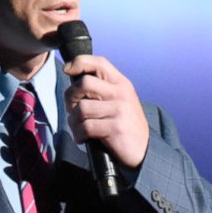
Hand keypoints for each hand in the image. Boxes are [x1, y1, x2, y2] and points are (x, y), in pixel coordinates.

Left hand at [62, 53, 149, 173]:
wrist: (143, 150)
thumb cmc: (125, 126)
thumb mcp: (119, 101)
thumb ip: (102, 90)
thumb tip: (73, 82)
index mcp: (121, 83)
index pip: (99, 63)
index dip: (79, 62)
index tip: (67, 69)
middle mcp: (121, 93)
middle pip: (84, 83)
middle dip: (70, 97)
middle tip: (71, 109)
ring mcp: (120, 109)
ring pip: (81, 108)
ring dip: (73, 121)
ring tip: (77, 128)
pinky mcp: (116, 127)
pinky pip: (86, 127)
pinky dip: (78, 134)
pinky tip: (82, 138)